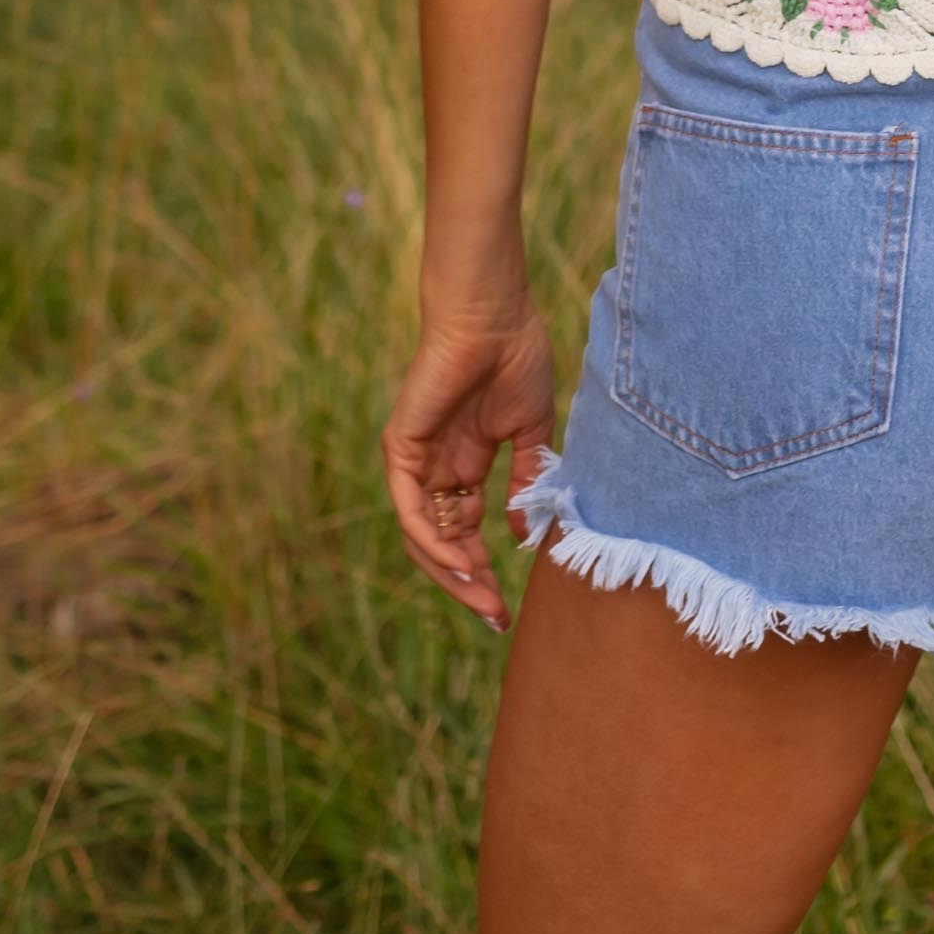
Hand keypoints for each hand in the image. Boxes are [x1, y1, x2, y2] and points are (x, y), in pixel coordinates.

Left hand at [383, 302, 559, 627]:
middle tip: (495, 618)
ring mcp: (415, 461)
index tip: (507, 607)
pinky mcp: (401, 449)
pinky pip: (410, 509)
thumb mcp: (533, 433)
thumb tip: (520, 536)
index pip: (465, 533)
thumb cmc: (516, 358)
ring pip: (423, 537)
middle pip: (442, 544)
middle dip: (467, 583)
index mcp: (464, 465)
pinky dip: (432, 541)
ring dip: (450, 573)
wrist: (495, 316)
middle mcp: (435, 469)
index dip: (483, 570)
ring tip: (483, 600)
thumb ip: (527, 482)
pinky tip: (460, 564)